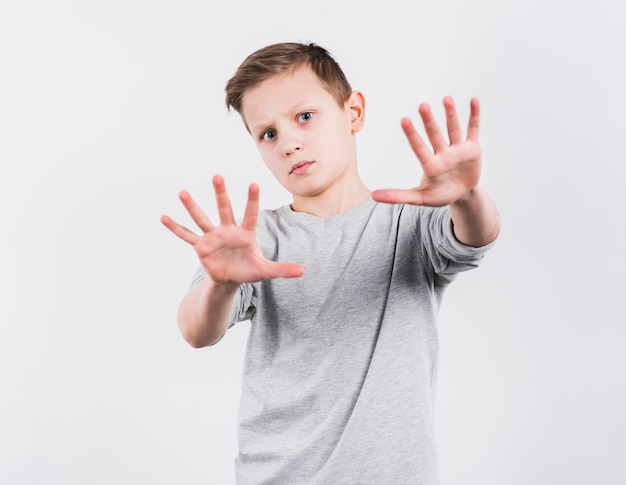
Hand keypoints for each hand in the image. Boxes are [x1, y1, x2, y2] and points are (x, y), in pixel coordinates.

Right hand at [161, 175, 303, 283]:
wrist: (230, 279)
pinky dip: (175, 228)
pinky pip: (186, 236)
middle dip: (221, 194)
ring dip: (192, 207)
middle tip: (217, 176)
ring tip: (183, 192)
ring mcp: (213, 237)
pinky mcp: (201, 247)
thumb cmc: (249, 270)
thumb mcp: (266, 271)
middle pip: (224, 209)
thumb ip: (283, 269)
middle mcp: (228, 230)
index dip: (252, 200)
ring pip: (202, 218)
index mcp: (245, 233)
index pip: (251, 214)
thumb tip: (304, 271)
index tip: (254, 183)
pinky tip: (164, 217)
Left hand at [372, 97, 481, 206]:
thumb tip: (373, 196)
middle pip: (435, 135)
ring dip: (450, 114)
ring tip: (446, 99)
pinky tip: (473, 101)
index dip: (412, 135)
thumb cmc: (439, 195)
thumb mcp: (419, 198)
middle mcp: (442, 154)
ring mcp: (457, 150)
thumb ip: (397, 196)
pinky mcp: (472, 149)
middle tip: (422, 105)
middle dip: (429, 121)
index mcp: (430, 165)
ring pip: (453, 129)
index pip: (419, 147)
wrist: (461, 195)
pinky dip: (474, 116)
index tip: (404, 120)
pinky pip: (473, 130)